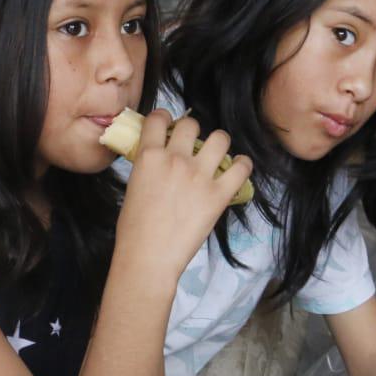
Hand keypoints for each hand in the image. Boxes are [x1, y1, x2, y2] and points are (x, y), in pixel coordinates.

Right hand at [115, 110, 252, 277]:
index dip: (164, 118)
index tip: (168, 125)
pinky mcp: (219, 194)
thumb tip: (160, 157)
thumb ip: (149, 166)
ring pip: (220, 138)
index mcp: (149, 156)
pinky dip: (242, 165)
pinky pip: (241, 167)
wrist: (148, 257)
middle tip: (192, 145)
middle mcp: (176, 159)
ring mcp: (200, 175)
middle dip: (191, 131)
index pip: (159, 118)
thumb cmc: (134, 228)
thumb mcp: (133, 186)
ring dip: (218, 144)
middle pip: (191, 124)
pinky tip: (237, 168)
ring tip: (216, 155)